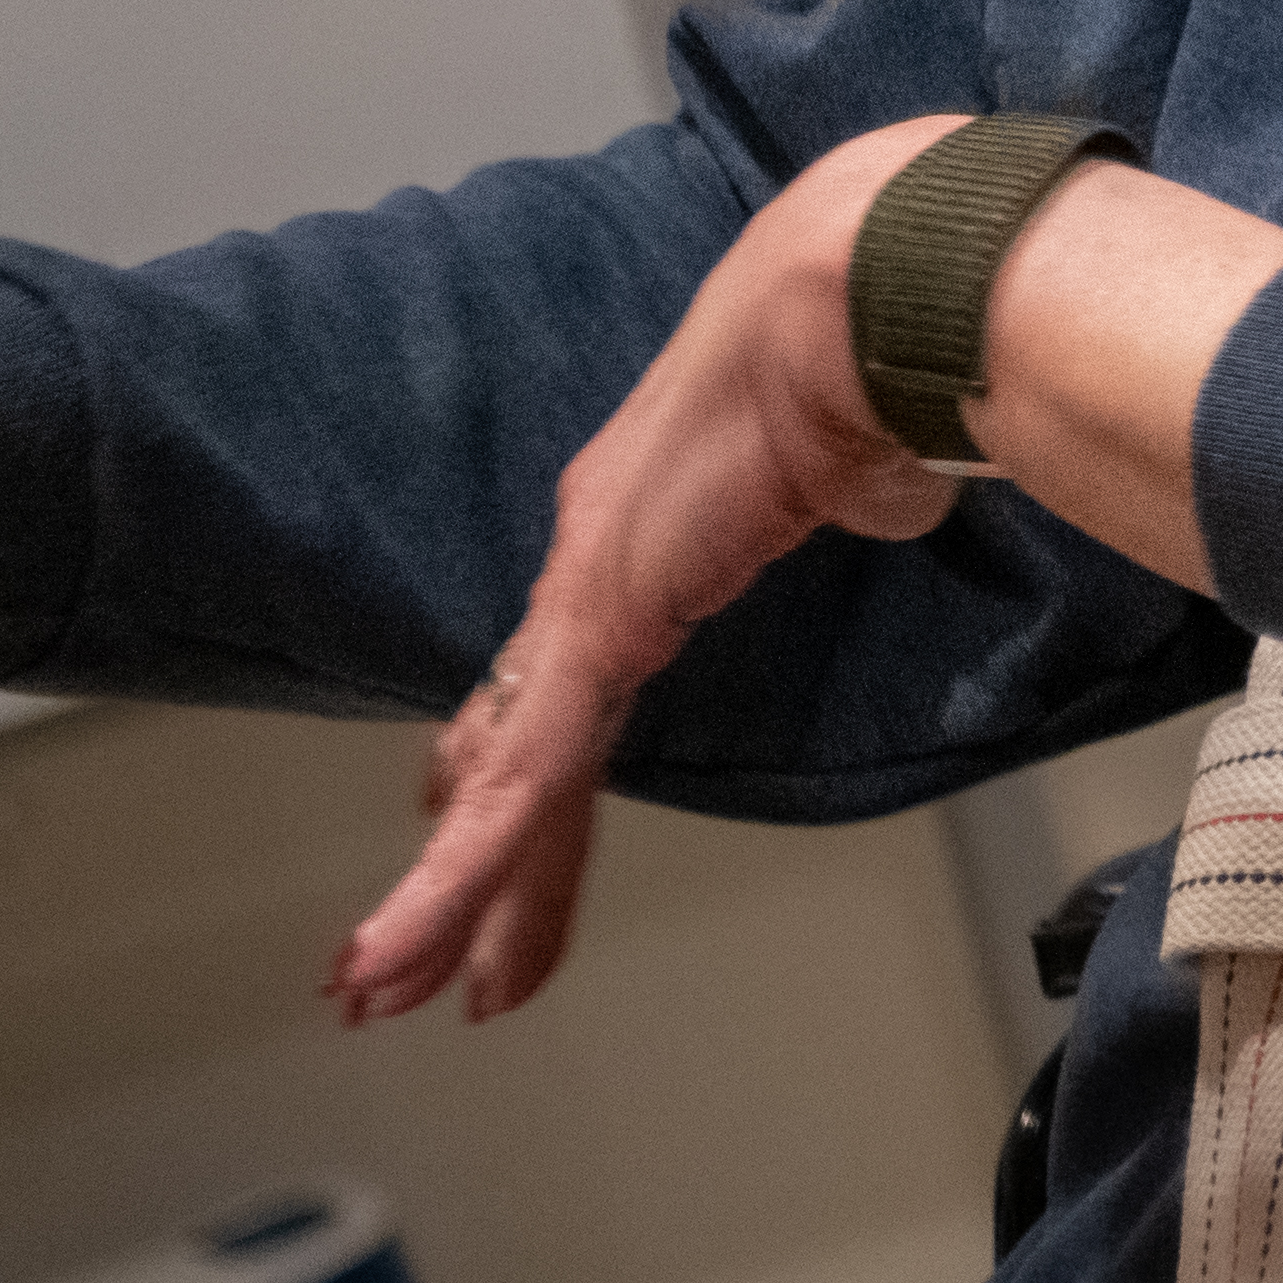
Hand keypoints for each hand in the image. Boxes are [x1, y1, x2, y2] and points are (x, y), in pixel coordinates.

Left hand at [329, 119, 983, 1025]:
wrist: (866, 295)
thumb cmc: (883, 339)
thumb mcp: (871, 447)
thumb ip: (866, 479)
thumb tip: (901, 477)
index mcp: (657, 526)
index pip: (567, 677)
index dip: (520, 764)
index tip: (485, 819)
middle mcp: (597, 560)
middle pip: (512, 742)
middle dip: (461, 858)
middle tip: (393, 956)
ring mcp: (589, 592)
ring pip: (502, 779)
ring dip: (441, 897)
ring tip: (381, 987)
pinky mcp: (603, 621)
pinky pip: (529, 776)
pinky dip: (470, 870)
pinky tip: (421, 943)